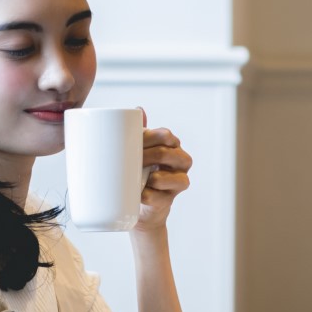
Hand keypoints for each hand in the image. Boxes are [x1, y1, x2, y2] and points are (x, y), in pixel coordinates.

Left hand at [133, 109, 191, 231]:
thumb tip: (138, 108)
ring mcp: (177, 183)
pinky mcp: (168, 201)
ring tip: (138, 177)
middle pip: (167, 154)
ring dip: (152, 177)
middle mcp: (181, 163)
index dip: (150, 136)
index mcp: (173, 147)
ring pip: (170, 178)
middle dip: (147, 155)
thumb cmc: (140, 170)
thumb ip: (140, 130)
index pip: (166, 136)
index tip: (135, 140)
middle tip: (131, 158)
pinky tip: (139, 193)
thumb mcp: (139, 149)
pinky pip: (159, 197)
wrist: (137, 202)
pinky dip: (147, 195)